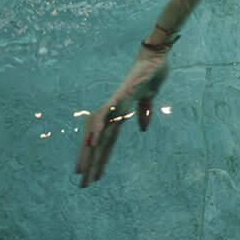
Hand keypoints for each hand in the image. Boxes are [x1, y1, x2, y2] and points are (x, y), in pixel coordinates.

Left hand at [75, 47, 170, 187]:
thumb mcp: (150, 98)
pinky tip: (92, 143)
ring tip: (83, 172)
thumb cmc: (152, 72)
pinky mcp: (121, 96)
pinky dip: (98, 129)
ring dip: (89, 152)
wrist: (157, 54)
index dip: (99, 159)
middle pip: (98, 141)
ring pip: (98, 132)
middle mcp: (113, 111)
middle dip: (90, 163)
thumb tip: (143, 129)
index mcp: (119, 113)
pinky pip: (106, 115)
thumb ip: (144, 112)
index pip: (106, 141)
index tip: (93, 177)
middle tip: (82, 185)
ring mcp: (115, 104)